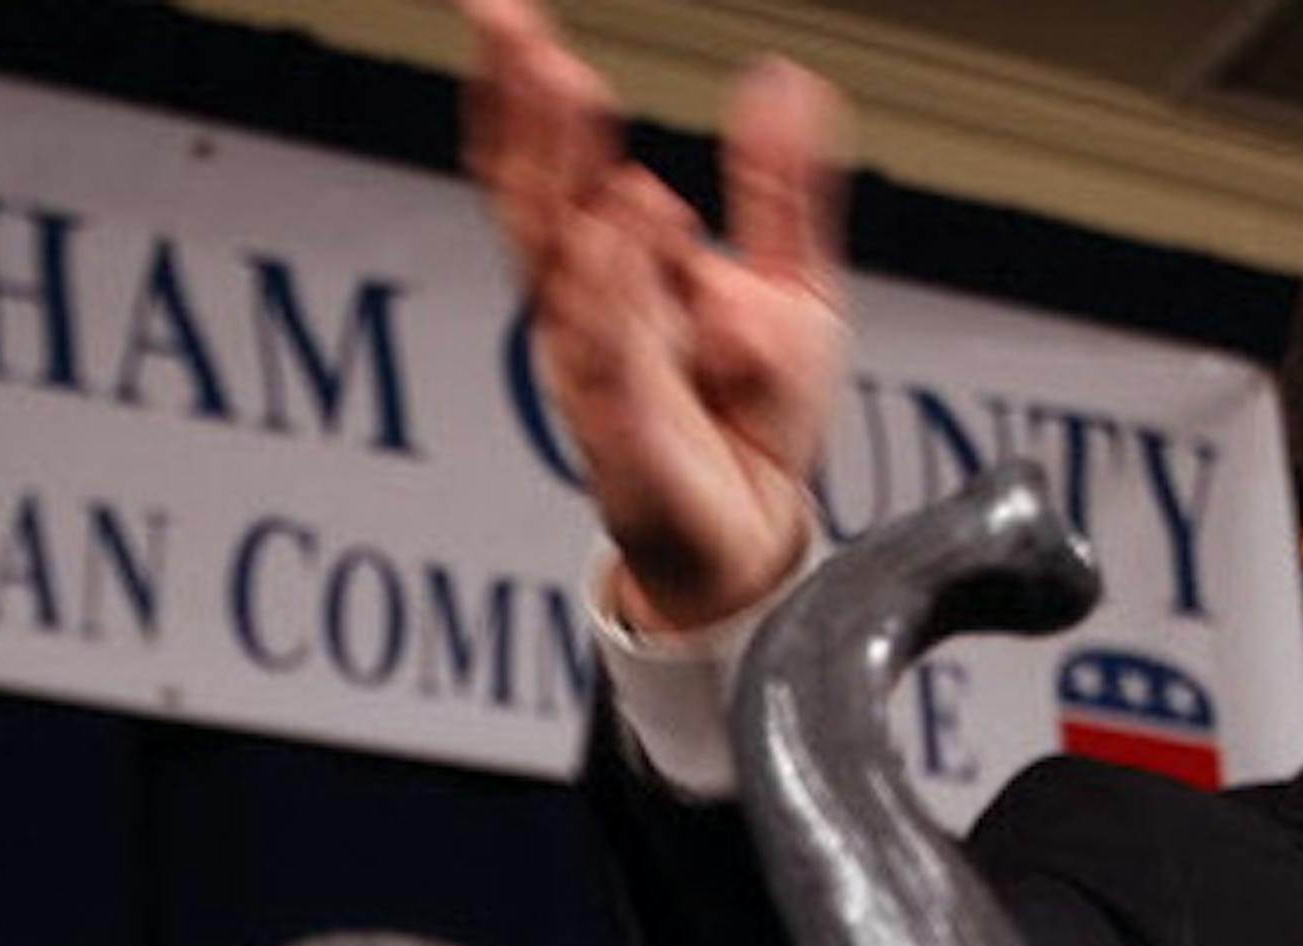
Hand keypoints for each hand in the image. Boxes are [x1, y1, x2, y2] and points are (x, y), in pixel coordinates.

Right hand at [459, 0, 847, 629]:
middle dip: (523, 114)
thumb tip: (784, 76)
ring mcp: (595, 371)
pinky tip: (629, 222)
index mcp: (612, 270)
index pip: (555, 165)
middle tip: (520, 34)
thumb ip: (780, 186)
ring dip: (562, 180)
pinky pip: (613, 353)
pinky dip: (618, 288)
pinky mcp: (624, 430)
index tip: (511, 17)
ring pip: (562, 266)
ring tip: (572, 92)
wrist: (762, 536)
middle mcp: (586, 313)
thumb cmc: (757, 421)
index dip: (528, 92)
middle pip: (534, 200)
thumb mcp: (791, 283)